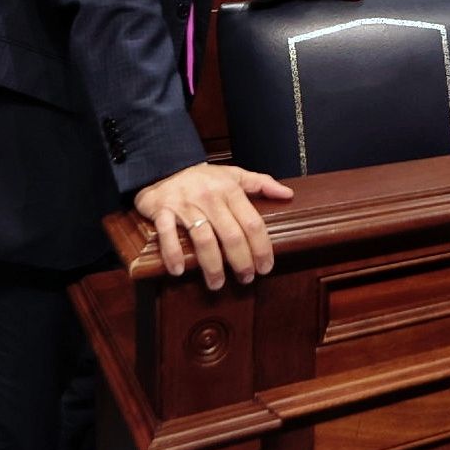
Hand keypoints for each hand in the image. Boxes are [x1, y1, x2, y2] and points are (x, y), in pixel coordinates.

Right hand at [133, 162, 293, 289]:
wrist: (164, 166)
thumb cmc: (204, 178)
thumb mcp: (234, 175)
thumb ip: (261, 183)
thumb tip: (288, 194)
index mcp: (230, 190)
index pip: (252, 223)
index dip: (262, 247)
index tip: (266, 267)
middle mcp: (209, 197)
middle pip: (231, 235)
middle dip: (241, 261)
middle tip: (246, 279)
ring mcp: (185, 204)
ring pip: (203, 238)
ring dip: (212, 265)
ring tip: (217, 283)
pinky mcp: (162, 210)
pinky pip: (167, 233)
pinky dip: (173, 252)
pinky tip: (179, 270)